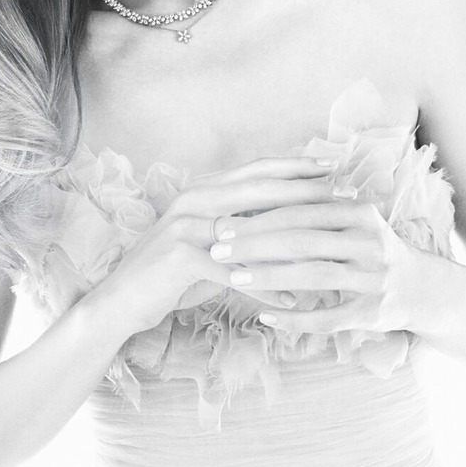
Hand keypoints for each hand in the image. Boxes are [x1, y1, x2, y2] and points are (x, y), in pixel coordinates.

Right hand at [89, 156, 350, 335]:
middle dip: (307, 190)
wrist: (118, 301)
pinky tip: (293, 299)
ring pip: (252, 229)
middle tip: (346, 190)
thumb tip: (284, 225)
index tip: (333, 166)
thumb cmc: (166, 276)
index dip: (295, 166)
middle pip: (259, 189)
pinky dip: (266, 286)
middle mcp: (192, 201)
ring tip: (330, 245)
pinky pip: (235, 273)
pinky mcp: (180, 259)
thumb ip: (236, 229)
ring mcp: (184, 228)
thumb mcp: (203, 243)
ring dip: (295, 239)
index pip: (255, 170)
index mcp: (200, 191)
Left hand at [208, 196, 423, 334]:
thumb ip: (313, 211)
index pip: (300, 211)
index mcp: (360, 214)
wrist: (424, 288)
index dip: (258, 218)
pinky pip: (328, 318)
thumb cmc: (369, 248)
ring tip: (234, 278)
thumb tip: (249, 200)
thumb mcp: (350, 222)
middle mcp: (370, 243)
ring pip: (313, 276)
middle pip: (303, 241)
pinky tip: (266, 316)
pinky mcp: (374, 313)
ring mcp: (374, 280)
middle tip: (217, 249)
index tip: (222, 224)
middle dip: (255, 245)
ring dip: (269, 277)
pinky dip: (295, 318)